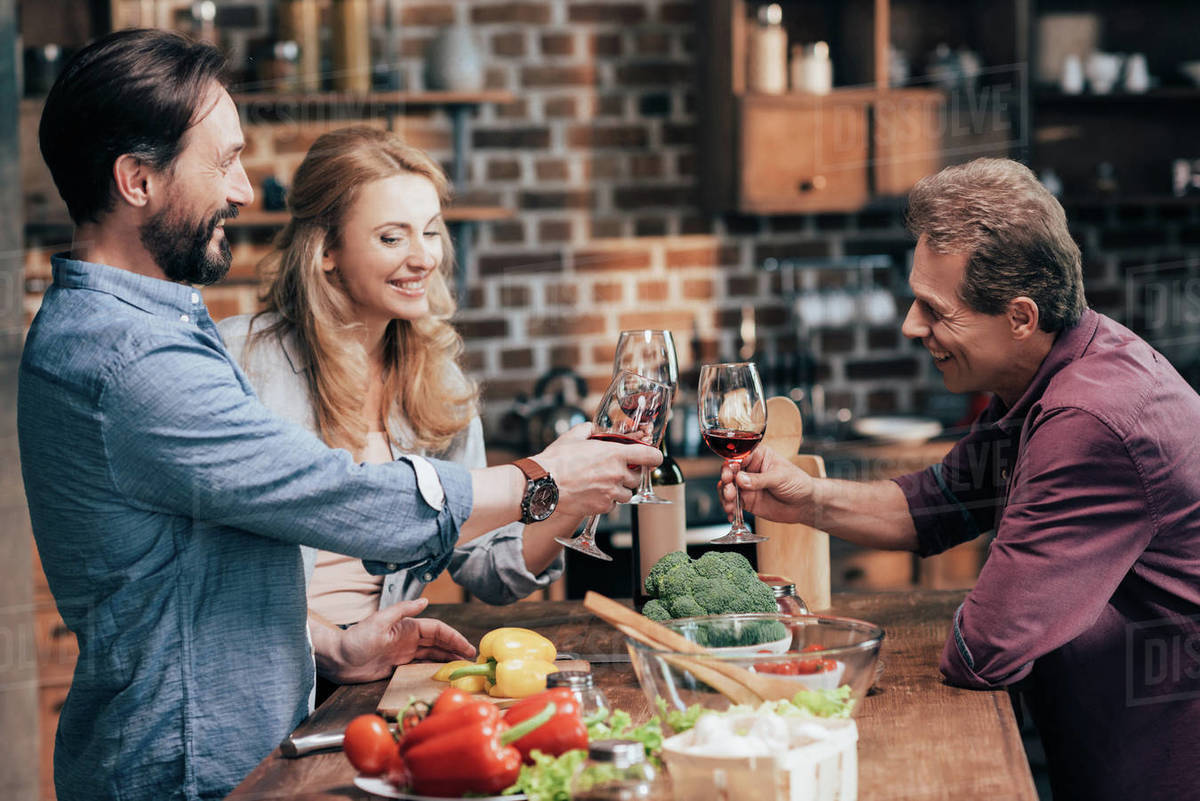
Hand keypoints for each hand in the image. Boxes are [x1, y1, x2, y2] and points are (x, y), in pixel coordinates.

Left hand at [315, 598, 475, 683]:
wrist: (337, 660)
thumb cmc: (355, 640)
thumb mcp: (379, 622)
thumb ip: (403, 610)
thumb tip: (425, 600)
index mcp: (407, 626)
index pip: (438, 630)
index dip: (454, 637)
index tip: (467, 647)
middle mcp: (409, 638)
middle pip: (439, 642)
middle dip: (455, 648)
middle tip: (471, 659)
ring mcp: (404, 653)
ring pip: (432, 654)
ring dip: (447, 658)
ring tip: (462, 667)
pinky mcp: (398, 666)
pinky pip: (421, 666)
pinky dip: (434, 668)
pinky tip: (443, 674)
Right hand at [534, 422, 661, 517]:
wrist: (544, 484)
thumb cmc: (557, 460)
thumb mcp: (574, 436)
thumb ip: (589, 430)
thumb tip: (593, 429)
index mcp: (615, 454)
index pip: (650, 456)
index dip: (654, 457)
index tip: (652, 457)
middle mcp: (617, 474)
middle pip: (637, 477)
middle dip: (629, 474)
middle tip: (615, 471)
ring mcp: (611, 493)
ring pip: (627, 494)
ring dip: (619, 489)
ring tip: (602, 484)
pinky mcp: (602, 507)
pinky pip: (613, 505)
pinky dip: (607, 501)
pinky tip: (593, 494)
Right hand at [719, 446, 814, 524]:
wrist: (805, 505)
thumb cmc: (798, 483)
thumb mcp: (780, 477)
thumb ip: (760, 479)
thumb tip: (740, 479)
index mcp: (758, 456)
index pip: (738, 456)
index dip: (730, 465)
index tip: (729, 475)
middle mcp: (749, 470)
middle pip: (729, 472)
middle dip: (726, 482)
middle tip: (729, 491)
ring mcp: (746, 486)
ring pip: (728, 488)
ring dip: (725, 496)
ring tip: (730, 505)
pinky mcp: (747, 501)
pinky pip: (733, 503)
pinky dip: (729, 509)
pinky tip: (732, 515)